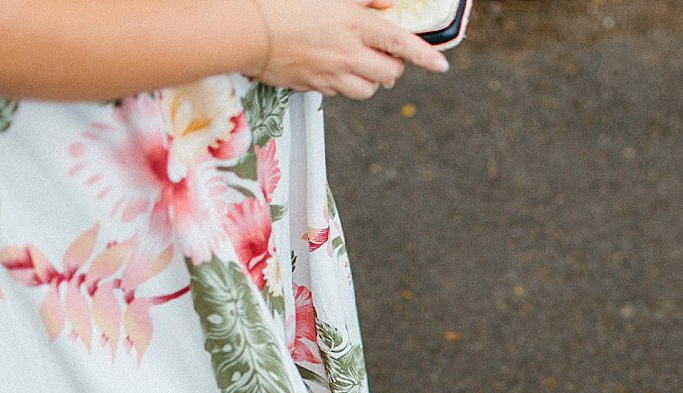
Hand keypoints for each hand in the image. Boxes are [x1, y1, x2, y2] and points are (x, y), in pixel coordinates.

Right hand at [249, 0, 448, 98]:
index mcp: (354, 25)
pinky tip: (333, 69)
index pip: (402, 44)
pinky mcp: (311, 86)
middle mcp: (347, 54)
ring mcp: (329, 74)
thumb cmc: (282, 1)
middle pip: (390, 74)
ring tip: (360, 65)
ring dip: (371, 80)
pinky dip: (344, 84)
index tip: (441, 65)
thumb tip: (388, 3)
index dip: (425, 56)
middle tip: (385, 54)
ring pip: (367, 90)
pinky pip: (339, 93)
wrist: (241, 28)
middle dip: (393, 66)